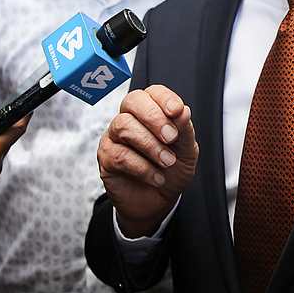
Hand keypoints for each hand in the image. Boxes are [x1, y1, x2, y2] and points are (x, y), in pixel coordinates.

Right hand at [98, 85, 198, 237]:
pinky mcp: (106, 158)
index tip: (177, 111)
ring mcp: (115, 137)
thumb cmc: (172, 169)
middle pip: (132, 101)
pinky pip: (119, 155)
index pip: (152, 92)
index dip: (164, 98)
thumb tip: (183, 111)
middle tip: (171, 138)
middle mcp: (130, 118)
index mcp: (151, 110)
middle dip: (154, 118)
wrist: (160, 200)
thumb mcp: (187, 151)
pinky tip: (157, 177)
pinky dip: (143, 168)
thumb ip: (184, 130)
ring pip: (124, 126)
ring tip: (167, 162)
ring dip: (150, 145)